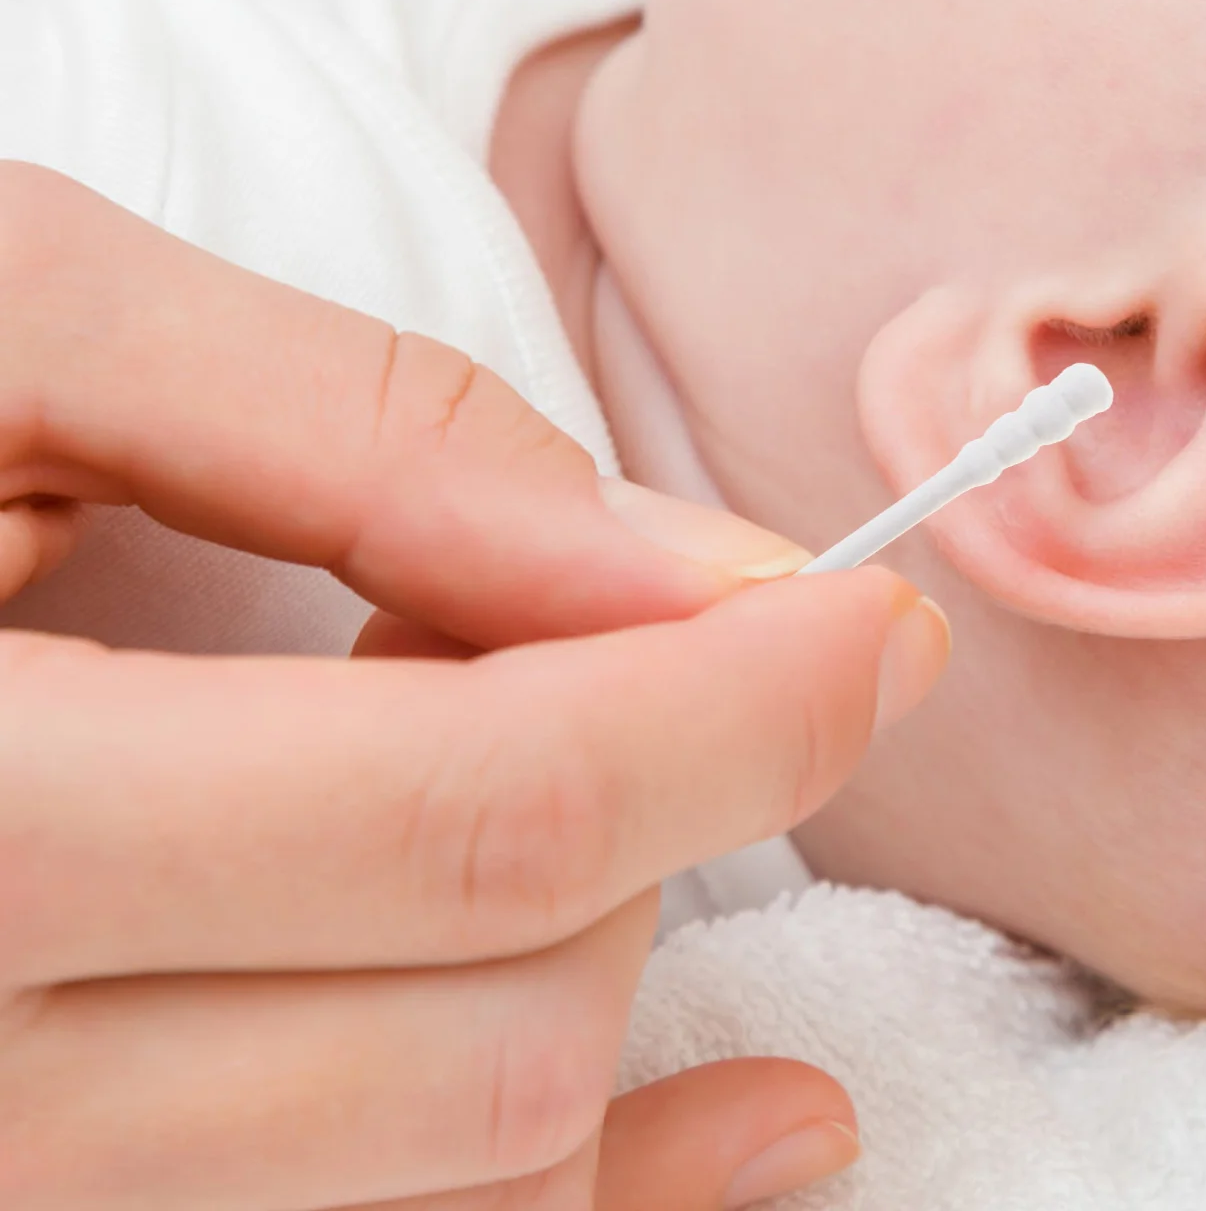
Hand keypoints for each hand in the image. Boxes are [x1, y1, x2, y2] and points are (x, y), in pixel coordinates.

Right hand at [0, 166, 949, 1209]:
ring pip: (459, 1172)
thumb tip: (691, 571)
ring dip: (619, 966)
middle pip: (493, 1008)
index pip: (475, 815)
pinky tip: (752, 1129)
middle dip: (663, 805)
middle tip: (638, 625)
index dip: (740, 710)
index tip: (877, 615)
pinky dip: (601, 1201)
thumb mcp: (11, 324)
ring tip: (651, 782)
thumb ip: (365, 434)